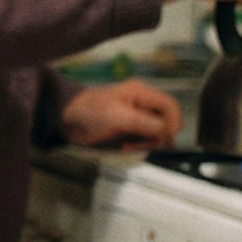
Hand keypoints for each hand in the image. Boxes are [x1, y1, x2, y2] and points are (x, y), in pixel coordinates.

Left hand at [62, 78, 181, 149]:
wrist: (67, 120)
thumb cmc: (89, 111)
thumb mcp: (115, 116)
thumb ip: (140, 122)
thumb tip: (163, 129)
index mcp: (141, 93)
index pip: (170, 105)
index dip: (173, 122)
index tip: (167, 138)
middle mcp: (143, 104)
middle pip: (167, 121)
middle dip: (160, 136)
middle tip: (144, 146)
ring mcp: (138, 117)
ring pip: (158, 132)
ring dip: (149, 143)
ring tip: (131, 147)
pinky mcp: (131, 129)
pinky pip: (146, 139)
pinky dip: (140, 146)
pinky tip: (127, 148)